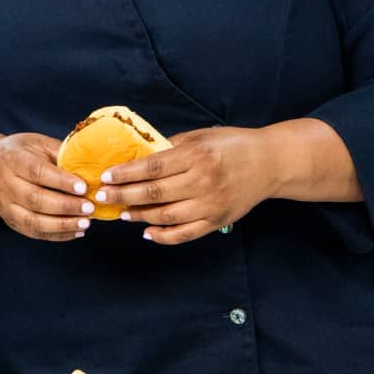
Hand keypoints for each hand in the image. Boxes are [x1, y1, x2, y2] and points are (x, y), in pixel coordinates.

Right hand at [0, 132, 91, 241]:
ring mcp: (6, 206)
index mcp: (12, 159)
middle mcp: (5, 184)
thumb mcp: (38, 143)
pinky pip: (34, 233)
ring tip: (85, 223)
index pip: (37, 172)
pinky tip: (76, 231)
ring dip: (62, 225)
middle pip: (35, 199)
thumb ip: (61, 153)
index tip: (83, 187)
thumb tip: (89, 166)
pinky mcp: (11, 221)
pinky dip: (57, 235)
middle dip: (65, 206)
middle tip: (89, 207)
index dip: (61, 181)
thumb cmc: (21, 153)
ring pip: (34, 221)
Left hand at [97, 126, 279, 244]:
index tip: (106, 177)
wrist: (270, 163)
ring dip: (138, 216)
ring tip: (122, 213)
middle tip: (102, 197)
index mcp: (196, 156)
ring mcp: (210, 204)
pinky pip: (185, 234)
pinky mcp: (217, 220)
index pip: (152, 167)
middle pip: (154, 193)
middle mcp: (203, 181)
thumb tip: (138, 157)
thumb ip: (172, 147)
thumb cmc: (233, 145)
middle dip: (123, 196)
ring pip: (165, 216)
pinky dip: (163, 236)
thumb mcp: (202, 136)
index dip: (126, 174)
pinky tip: (146, 232)